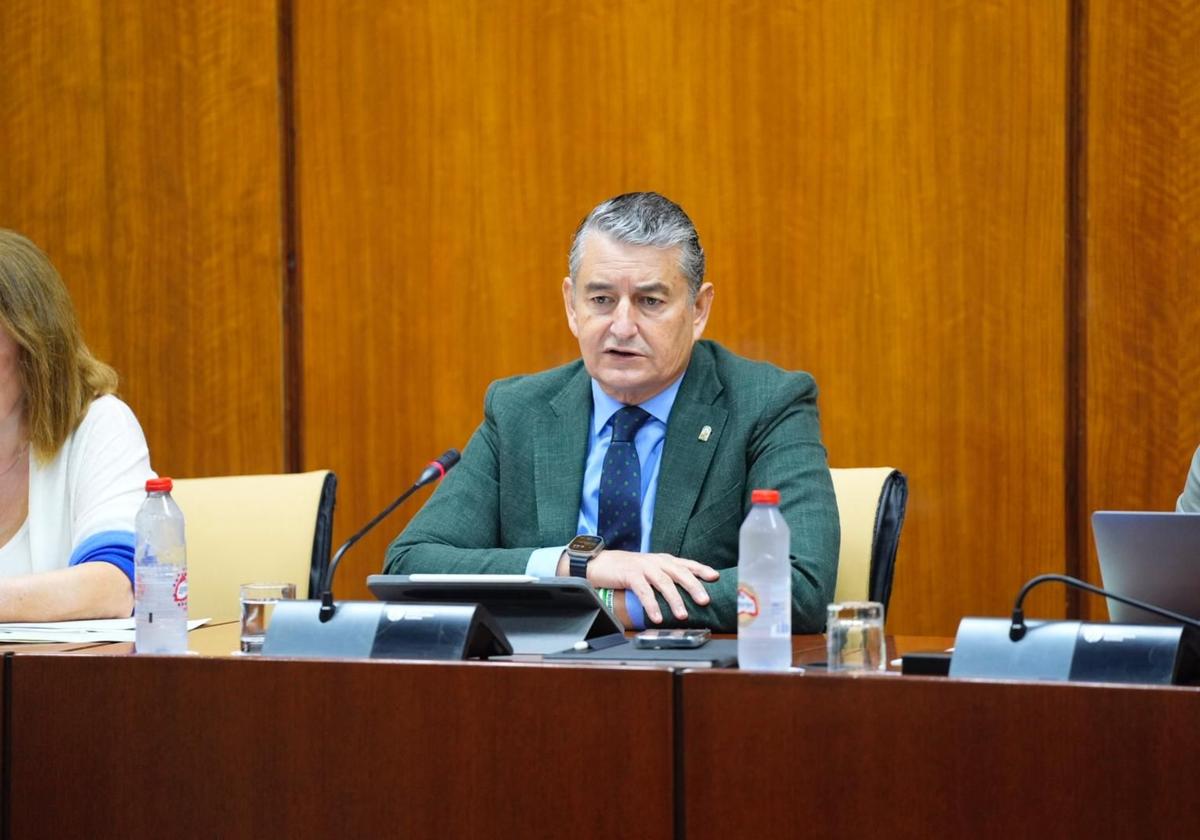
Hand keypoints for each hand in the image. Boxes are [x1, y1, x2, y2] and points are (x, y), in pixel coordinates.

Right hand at [587, 550, 719, 623]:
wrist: (599, 563)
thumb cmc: (626, 570)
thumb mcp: (649, 571)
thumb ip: (664, 578)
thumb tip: (683, 597)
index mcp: (663, 560)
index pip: (686, 564)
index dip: (701, 569)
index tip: (716, 577)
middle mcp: (656, 561)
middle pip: (679, 572)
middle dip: (694, 586)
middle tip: (705, 600)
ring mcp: (643, 567)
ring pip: (664, 583)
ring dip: (675, 599)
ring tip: (682, 615)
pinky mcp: (630, 575)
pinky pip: (644, 591)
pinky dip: (651, 605)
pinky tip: (657, 617)